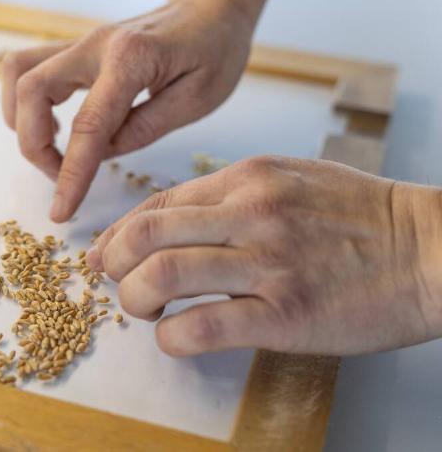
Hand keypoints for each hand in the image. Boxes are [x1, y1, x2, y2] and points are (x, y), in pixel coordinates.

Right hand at [1, 0, 253, 221]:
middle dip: (34, 145)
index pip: (88, 126)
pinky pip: (28, 67)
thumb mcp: (199, 97)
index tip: (61, 211)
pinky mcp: (76, 47)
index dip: (70, 174)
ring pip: (18, 72)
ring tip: (51, 148)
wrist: (211, 3)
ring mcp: (81, 42)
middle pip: (31, 91)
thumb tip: (101, 153)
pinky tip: (53, 124)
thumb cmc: (216, 49)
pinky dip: (26, 101)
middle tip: (60, 176)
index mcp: (132, 59)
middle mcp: (95, 45)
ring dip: (20, 118)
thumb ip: (146, 126)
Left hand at [86, 155, 441, 356]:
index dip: (120, 232)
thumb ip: (232, 194)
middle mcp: (250, 213)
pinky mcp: (285, 314)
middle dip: (114, 264)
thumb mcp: (292, 179)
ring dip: (134, 301)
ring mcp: (267, 263)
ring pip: (160, 277)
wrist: (434, 249)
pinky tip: (176, 338)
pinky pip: (200, 328)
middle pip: (145, 235)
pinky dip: (171, 338)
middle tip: (118, 283)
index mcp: (247, 179)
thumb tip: (175, 220)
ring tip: (145, 311)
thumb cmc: (362, 217)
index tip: (108, 253)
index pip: (157, 203)